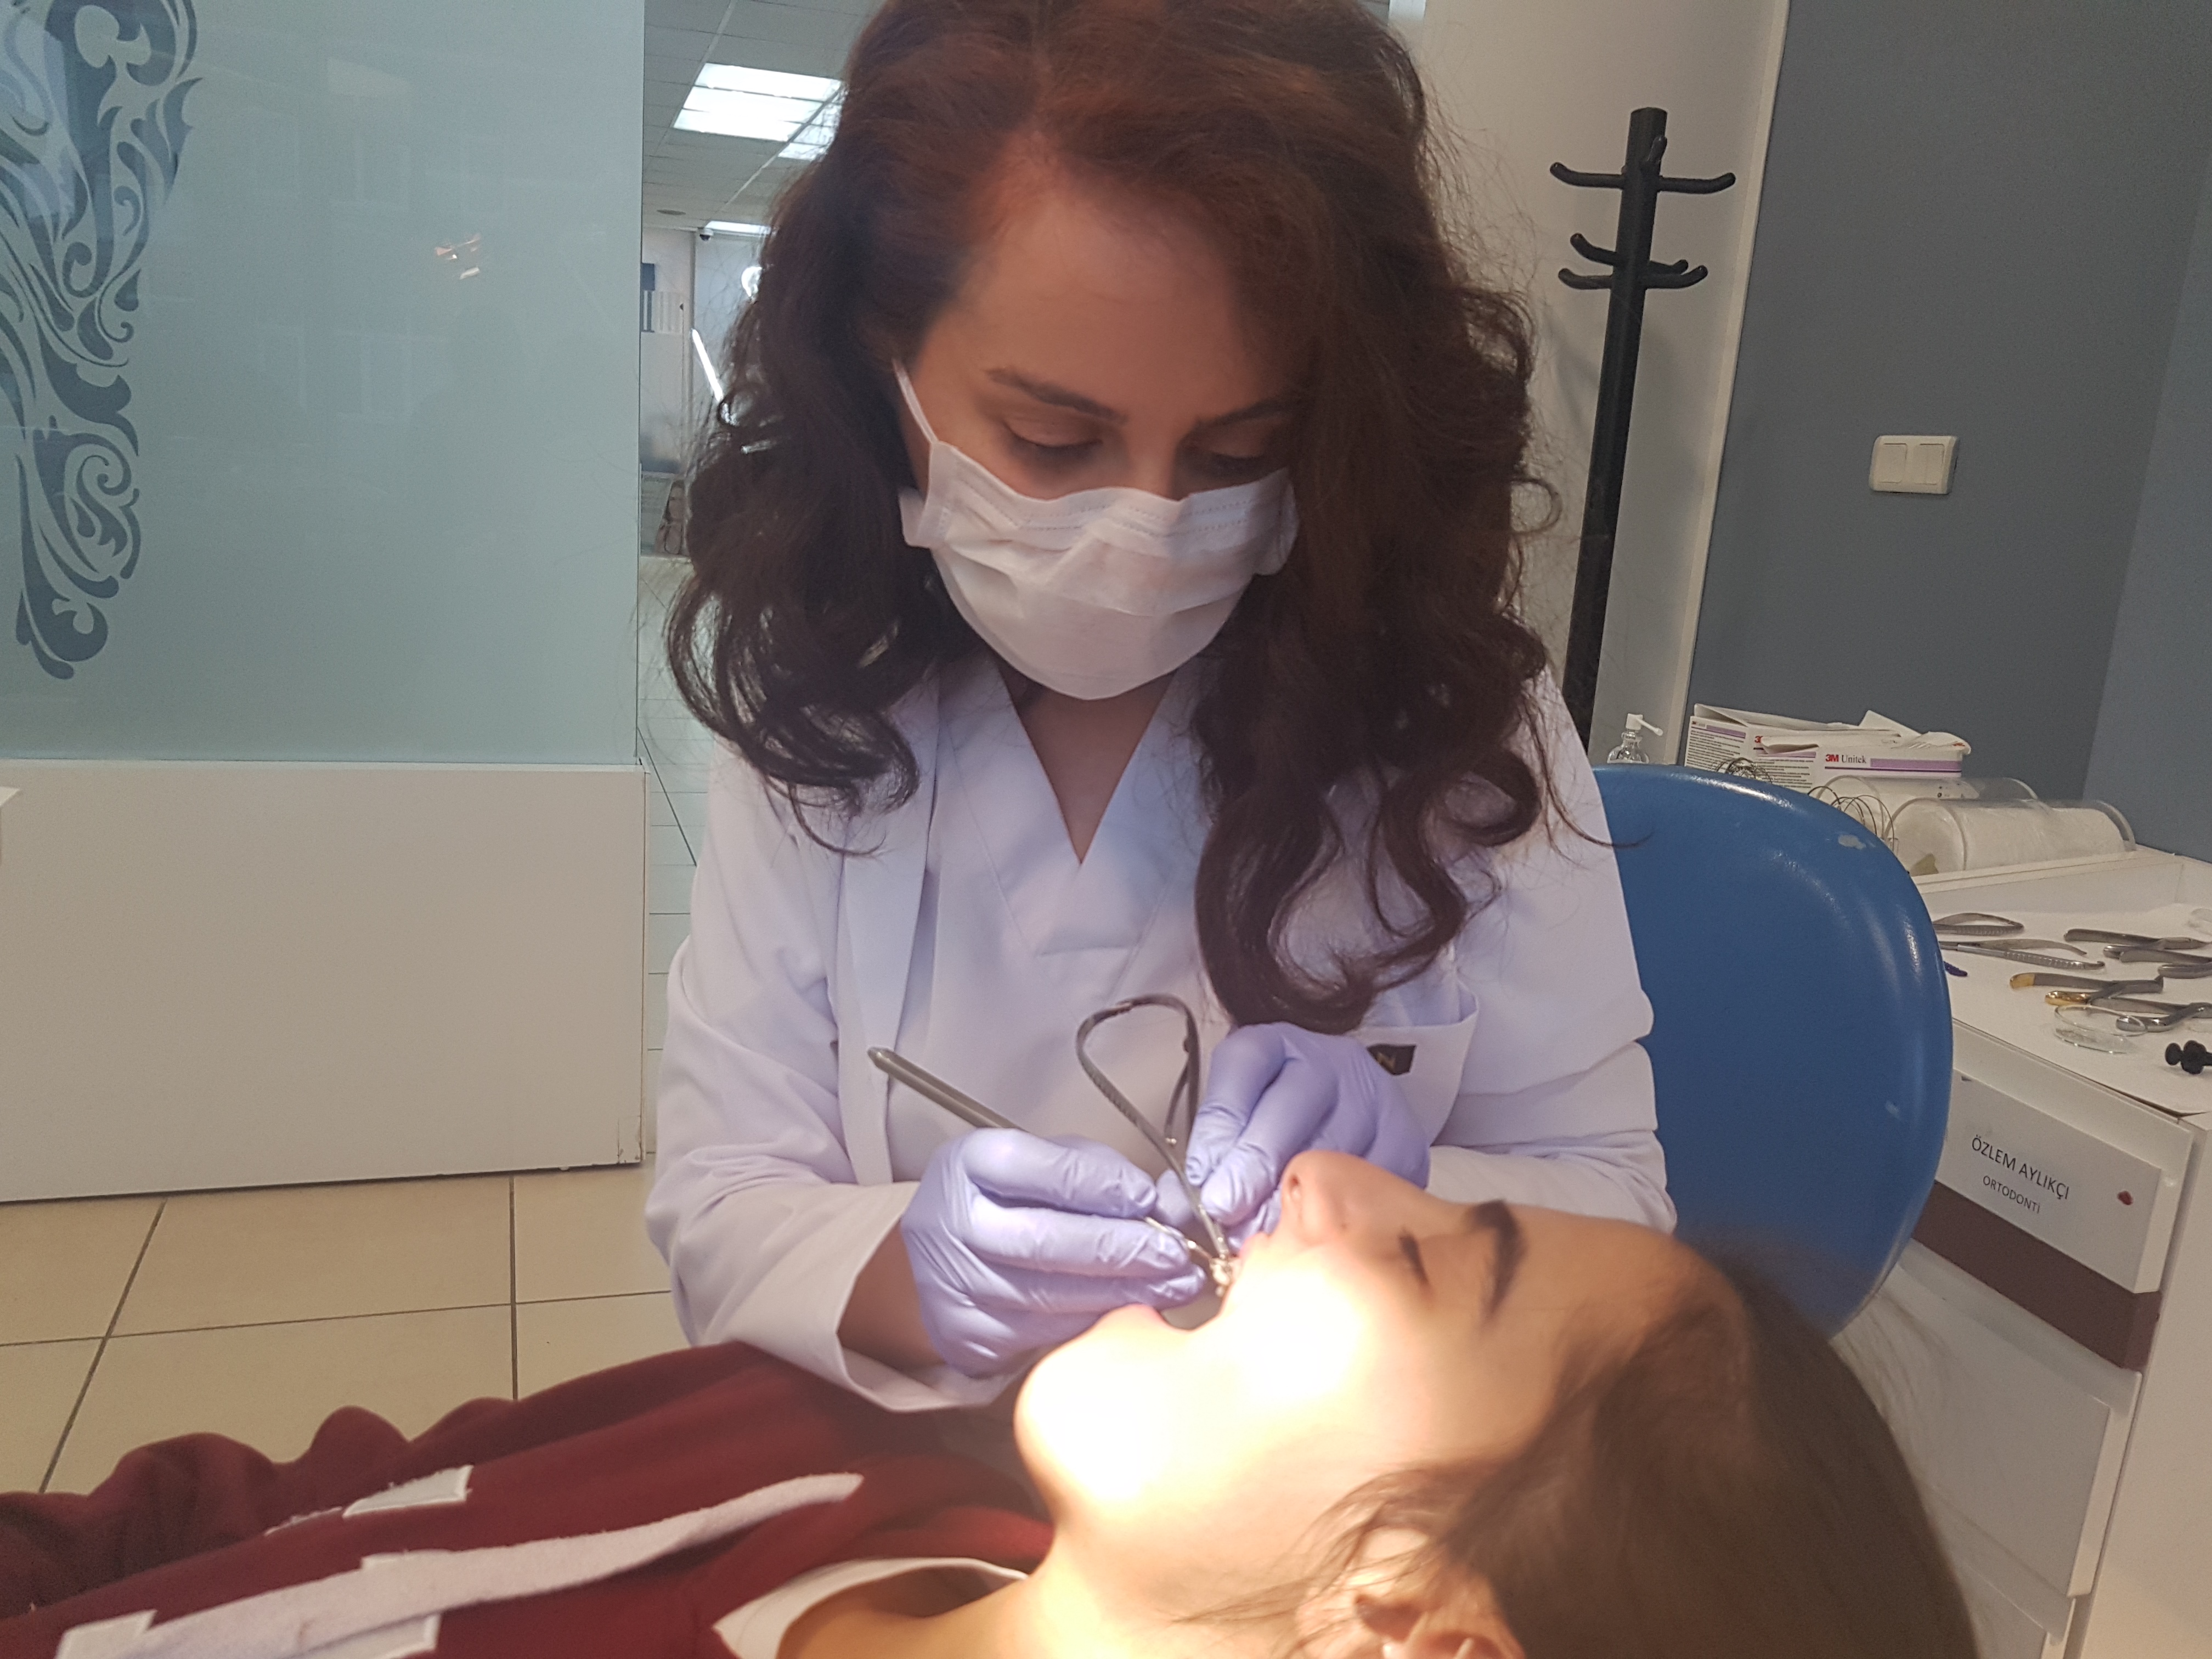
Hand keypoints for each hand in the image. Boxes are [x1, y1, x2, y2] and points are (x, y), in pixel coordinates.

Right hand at [901, 1130, 1207, 1376]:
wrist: (941, 1255)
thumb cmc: (1006, 1197)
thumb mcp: (1039, 1158)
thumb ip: (1090, 1169)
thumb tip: (1153, 1202)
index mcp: (968, 1164)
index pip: (1036, 1170)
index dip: (1099, 1185)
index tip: (1148, 1198)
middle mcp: (953, 1223)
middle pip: (1043, 1240)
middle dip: (1121, 1249)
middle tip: (1174, 1254)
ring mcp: (957, 1285)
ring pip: (1050, 1295)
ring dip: (1123, 1292)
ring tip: (1176, 1285)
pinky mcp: (970, 1335)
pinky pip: (1047, 1332)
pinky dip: (1098, 1319)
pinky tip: (1136, 1308)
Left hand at [1169, 1024, 1431, 1244]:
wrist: (1349, 1102)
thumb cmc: (1277, 1113)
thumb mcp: (1235, 1114)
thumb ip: (1204, 1156)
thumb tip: (1173, 1209)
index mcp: (1275, 1044)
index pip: (1243, 1071)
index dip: (1220, 1132)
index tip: (1202, 1185)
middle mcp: (1328, 1062)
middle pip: (1289, 1113)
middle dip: (1253, 1171)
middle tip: (1228, 1215)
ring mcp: (1373, 1097)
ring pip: (1335, 1150)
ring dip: (1294, 1202)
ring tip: (1266, 1238)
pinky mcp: (1405, 1138)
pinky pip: (1376, 1181)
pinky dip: (1346, 1212)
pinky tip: (1317, 1237)